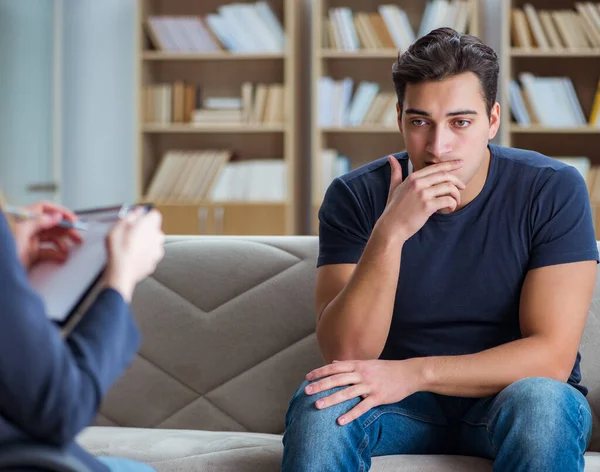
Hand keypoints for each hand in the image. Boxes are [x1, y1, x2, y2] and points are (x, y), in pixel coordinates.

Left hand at [11, 201, 82, 270]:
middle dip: (65, 228)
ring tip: (72, 247)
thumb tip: (56, 216)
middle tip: (77, 233)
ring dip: (63, 241)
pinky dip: (56, 254)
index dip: (59, 211)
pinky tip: (61, 257)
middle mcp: (26, 228)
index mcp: (22, 218)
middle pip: (50, 223)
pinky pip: (48, 251)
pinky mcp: (31, 254)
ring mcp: (28, 241)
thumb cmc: (4, 253)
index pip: (43, 208)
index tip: (72, 219)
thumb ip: (39, 222)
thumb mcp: (21, 232)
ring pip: (51, 237)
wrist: (2, 275)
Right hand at [104, 208, 164, 301]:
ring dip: (145, 241)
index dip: (145, 215)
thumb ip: (129, 217)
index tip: (137, 217)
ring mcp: (157, 250)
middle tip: (130, 232)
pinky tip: (133, 255)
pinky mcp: (155, 260)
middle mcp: (156, 237)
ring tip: (130, 245)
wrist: (121, 274)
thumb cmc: (118, 253)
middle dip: (144, 228)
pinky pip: (151, 252)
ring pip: (153, 240)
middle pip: (154, 227)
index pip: (154, 213)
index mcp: (148, 226)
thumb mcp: (116, 229)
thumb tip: (136, 212)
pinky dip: (145, 252)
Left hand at [304, 358, 422, 424]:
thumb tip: (333, 363)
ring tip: (318, 406)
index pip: (335, 367)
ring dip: (331, 399)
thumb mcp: (367, 363)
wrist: (409, 373)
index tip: (308, 378)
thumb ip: (350, 364)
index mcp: (358, 365)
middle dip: (321, 385)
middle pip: (337, 379)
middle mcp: (362, 374)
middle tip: (307, 391)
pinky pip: (362, 407)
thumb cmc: (386, 369)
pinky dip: (351, 414)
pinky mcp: (378, 397)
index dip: (320, 372)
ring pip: (347, 393)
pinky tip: (340, 421)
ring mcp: (370, 385)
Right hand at [376, 156, 465, 242]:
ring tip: (455, 201)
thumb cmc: (393, 209)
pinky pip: (447, 201)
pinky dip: (452, 204)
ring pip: (448, 187)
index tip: (460, 164)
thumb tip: (391, 158)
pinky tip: (450, 209)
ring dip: (456, 194)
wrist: (391, 227)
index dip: (450, 165)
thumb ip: (396, 172)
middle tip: (463, 186)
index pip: (436, 167)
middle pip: (444, 175)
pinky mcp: (427, 206)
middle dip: (457, 180)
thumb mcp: (393, 187)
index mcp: (412, 178)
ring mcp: (422, 194)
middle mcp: (418, 183)